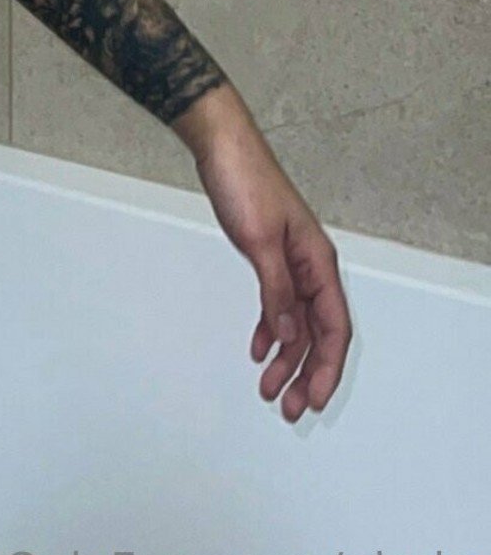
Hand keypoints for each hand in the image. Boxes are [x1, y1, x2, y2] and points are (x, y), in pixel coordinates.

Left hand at [193, 119, 352, 422]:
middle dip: (305, 373)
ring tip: (268, 388)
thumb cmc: (244, 182)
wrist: (221, 147)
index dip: (325, 367)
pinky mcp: (268, 256)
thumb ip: (276, 289)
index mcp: (317, 262)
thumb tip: (289, 332)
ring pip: (296, 322)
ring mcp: (290, 262)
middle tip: (286, 407)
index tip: (312, 399)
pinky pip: (278, 304)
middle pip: (317, 332)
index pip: (332, 327)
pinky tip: (259, 349)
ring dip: (285, 357)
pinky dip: (271, 329)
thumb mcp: (259, 240)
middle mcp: (310, 265)